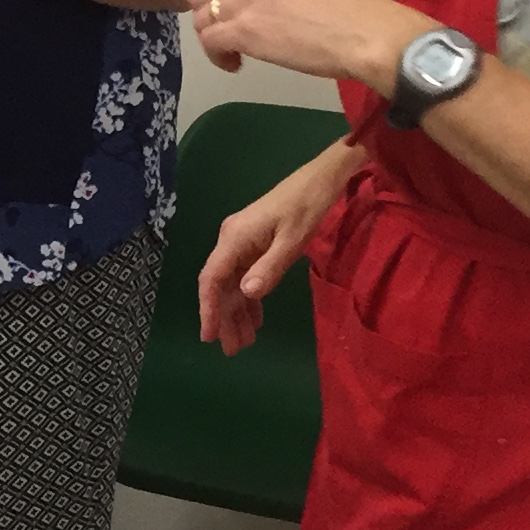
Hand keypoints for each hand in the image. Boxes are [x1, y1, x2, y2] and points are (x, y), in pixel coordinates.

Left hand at [187, 0, 420, 88]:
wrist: (367, 34)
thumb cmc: (349, 14)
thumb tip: (261, 7)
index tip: (233, 14)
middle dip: (207, 15)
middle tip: (228, 35)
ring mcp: (245, 0)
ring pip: (200, 18)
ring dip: (212, 38)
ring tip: (236, 53)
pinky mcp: (244, 30)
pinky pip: (209, 41)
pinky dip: (217, 56)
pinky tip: (237, 64)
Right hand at [198, 145, 358, 352]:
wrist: (320, 180)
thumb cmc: (307, 207)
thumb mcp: (292, 240)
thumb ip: (269, 267)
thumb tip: (246, 294)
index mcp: (234, 238)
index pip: (212, 278)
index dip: (208, 308)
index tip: (209, 335)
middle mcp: (231, 241)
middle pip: (221, 285)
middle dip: (225, 318)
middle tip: (232, 349)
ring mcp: (241, 243)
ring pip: (233, 284)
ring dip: (237, 312)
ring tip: (244, 342)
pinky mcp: (254, 244)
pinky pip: (245, 276)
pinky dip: (250, 298)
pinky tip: (255, 319)